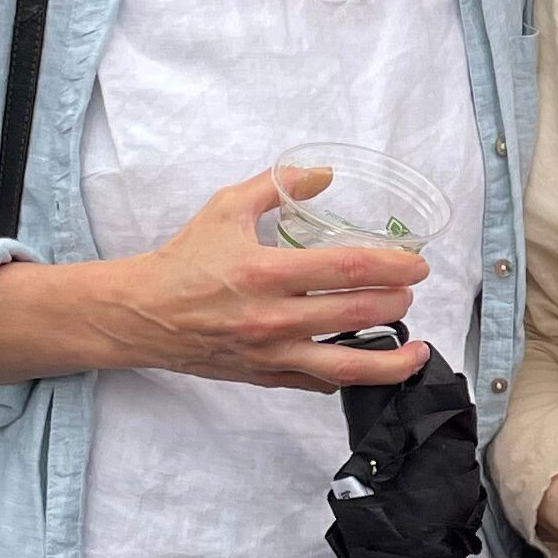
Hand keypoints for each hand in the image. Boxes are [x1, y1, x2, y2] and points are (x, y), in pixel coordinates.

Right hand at [111, 165, 430, 389]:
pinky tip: (371, 363)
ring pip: (346, 367)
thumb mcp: (226, 207)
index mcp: (264, 271)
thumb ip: (278, 185)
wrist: (140, 314)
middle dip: (396, 302)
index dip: (391, 266)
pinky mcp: (265, 376)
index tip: (415, 263)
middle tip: (411, 291)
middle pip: (355, 314)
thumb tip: (324, 174)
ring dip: (391, 360)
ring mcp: (270, 353)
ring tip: (417, 347)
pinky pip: (318, 384)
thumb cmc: (183, 260)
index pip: (346, 268)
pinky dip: (350, 376)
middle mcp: (271, 317)